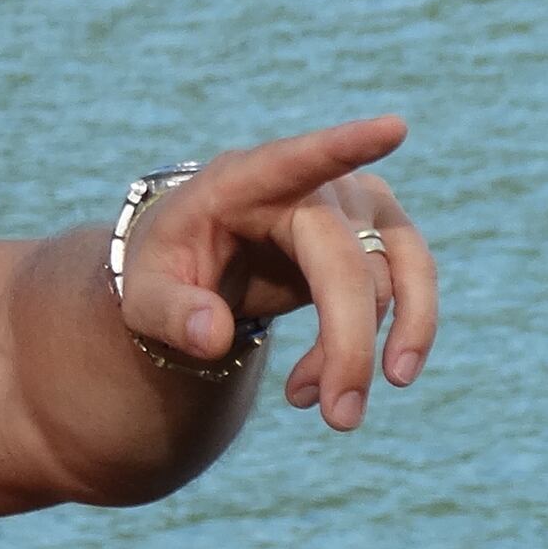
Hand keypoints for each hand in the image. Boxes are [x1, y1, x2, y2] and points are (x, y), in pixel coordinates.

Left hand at [116, 116, 440, 430]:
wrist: (199, 262)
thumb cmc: (167, 266)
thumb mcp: (143, 295)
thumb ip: (170, 313)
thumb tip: (214, 337)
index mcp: (245, 182)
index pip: (298, 160)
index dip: (344, 147)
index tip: (393, 128)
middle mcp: (313, 186)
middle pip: (350, 264)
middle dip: (350, 345)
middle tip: (341, 420)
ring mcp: (356, 206)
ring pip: (389, 281)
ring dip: (366, 351)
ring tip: (331, 414)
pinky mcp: (381, 234)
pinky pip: (404, 288)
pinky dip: (378, 343)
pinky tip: (323, 387)